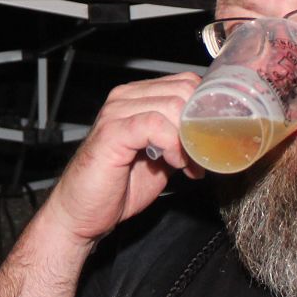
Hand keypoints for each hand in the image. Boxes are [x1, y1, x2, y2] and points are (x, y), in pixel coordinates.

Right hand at [39, 73, 204, 247]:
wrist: (82, 213)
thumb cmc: (116, 187)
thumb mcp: (160, 158)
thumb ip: (179, 140)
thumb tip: (210, 138)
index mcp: (137, 98)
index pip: (185, 82)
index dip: (206, 109)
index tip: (215, 137)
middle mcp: (125, 99)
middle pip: (183, 90)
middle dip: (201, 124)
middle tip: (204, 156)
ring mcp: (116, 113)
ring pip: (173, 105)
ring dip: (190, 139)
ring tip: (189, 166)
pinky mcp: (112, 132)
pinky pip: (154, 124)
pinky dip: (173, 145)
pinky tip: (175, 164)